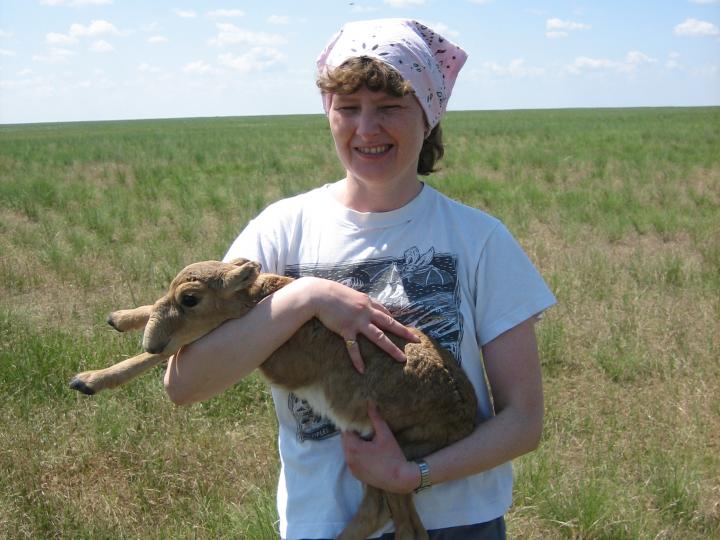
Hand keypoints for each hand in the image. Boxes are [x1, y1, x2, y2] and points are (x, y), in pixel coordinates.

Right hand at [300, 277, 419, 372]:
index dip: (394, 320)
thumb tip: (360, 304)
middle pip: (389, 324)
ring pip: (379, 337)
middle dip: (404, 332)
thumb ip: (357, 301)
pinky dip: (357, 359)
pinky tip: (362, 370)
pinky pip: (354, 347)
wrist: (318, 294)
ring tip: (402, 358)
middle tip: (416, 340)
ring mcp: (358, 321)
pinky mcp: (346, 329)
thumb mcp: (349, 294)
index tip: (401, 326)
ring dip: (391, 348)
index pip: (385, 312)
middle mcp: (367, 311)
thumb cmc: (331, 292)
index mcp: (368, 302)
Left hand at [341, 402, 419, 493]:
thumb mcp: (385, 434)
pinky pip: (352, 460)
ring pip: (348, 451)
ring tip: (366, 439)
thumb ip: (375, 418)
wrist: (399, 479)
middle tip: (364, 428)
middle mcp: (348, 459)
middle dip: (353, 434)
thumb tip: (370, 402)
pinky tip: (368, 452)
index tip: (359, 419)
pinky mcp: (356, 475)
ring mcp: (351, 468)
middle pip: (345, 441)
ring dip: (354, 444)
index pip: (345, 430)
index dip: (352, 424)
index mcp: (353, 448)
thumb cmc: (393, 455)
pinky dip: (356, 455)